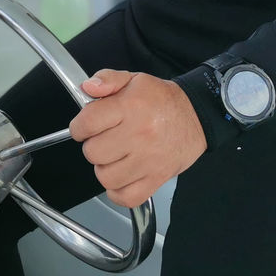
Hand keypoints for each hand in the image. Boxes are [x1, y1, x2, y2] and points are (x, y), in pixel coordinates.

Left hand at [68, 69, 206, 207]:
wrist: (196, 116)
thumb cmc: (162, 100)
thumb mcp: (133, 79)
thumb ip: (107, 79)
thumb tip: (88, 88)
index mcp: (130, 107)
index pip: (88, 122)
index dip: (79, 126)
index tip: (83, 127)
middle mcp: (139, 134)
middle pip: (93, 152)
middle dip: (93, 146)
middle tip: (104, 139)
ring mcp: (148, 160)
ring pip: (106, 177)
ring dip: (104, 168)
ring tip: (114, 156)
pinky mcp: (157, 179)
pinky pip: (126, 197)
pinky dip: (118, 191)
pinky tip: (122, 175)